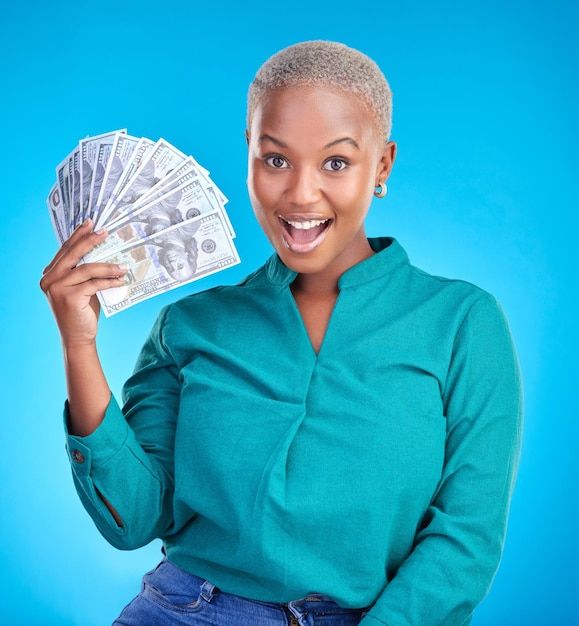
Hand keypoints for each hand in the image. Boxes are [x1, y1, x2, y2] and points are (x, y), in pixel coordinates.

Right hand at [39, 218, 127, 347]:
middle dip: (90, 240)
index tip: (91, 223)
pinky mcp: (69, 297)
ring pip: (87, 269)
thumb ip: (85, 271)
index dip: (78, 235)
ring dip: (108, 266)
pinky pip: (94, 283)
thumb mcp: (82, 287)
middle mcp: (49, 279)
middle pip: (73, 253)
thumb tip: (105, 252)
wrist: (78, 337)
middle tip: (105, 232)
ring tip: (123, 266)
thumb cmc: (82, 311)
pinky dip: (110, 281)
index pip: (65, 250)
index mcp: (50, 274)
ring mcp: (57, 288)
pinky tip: (121, 280)